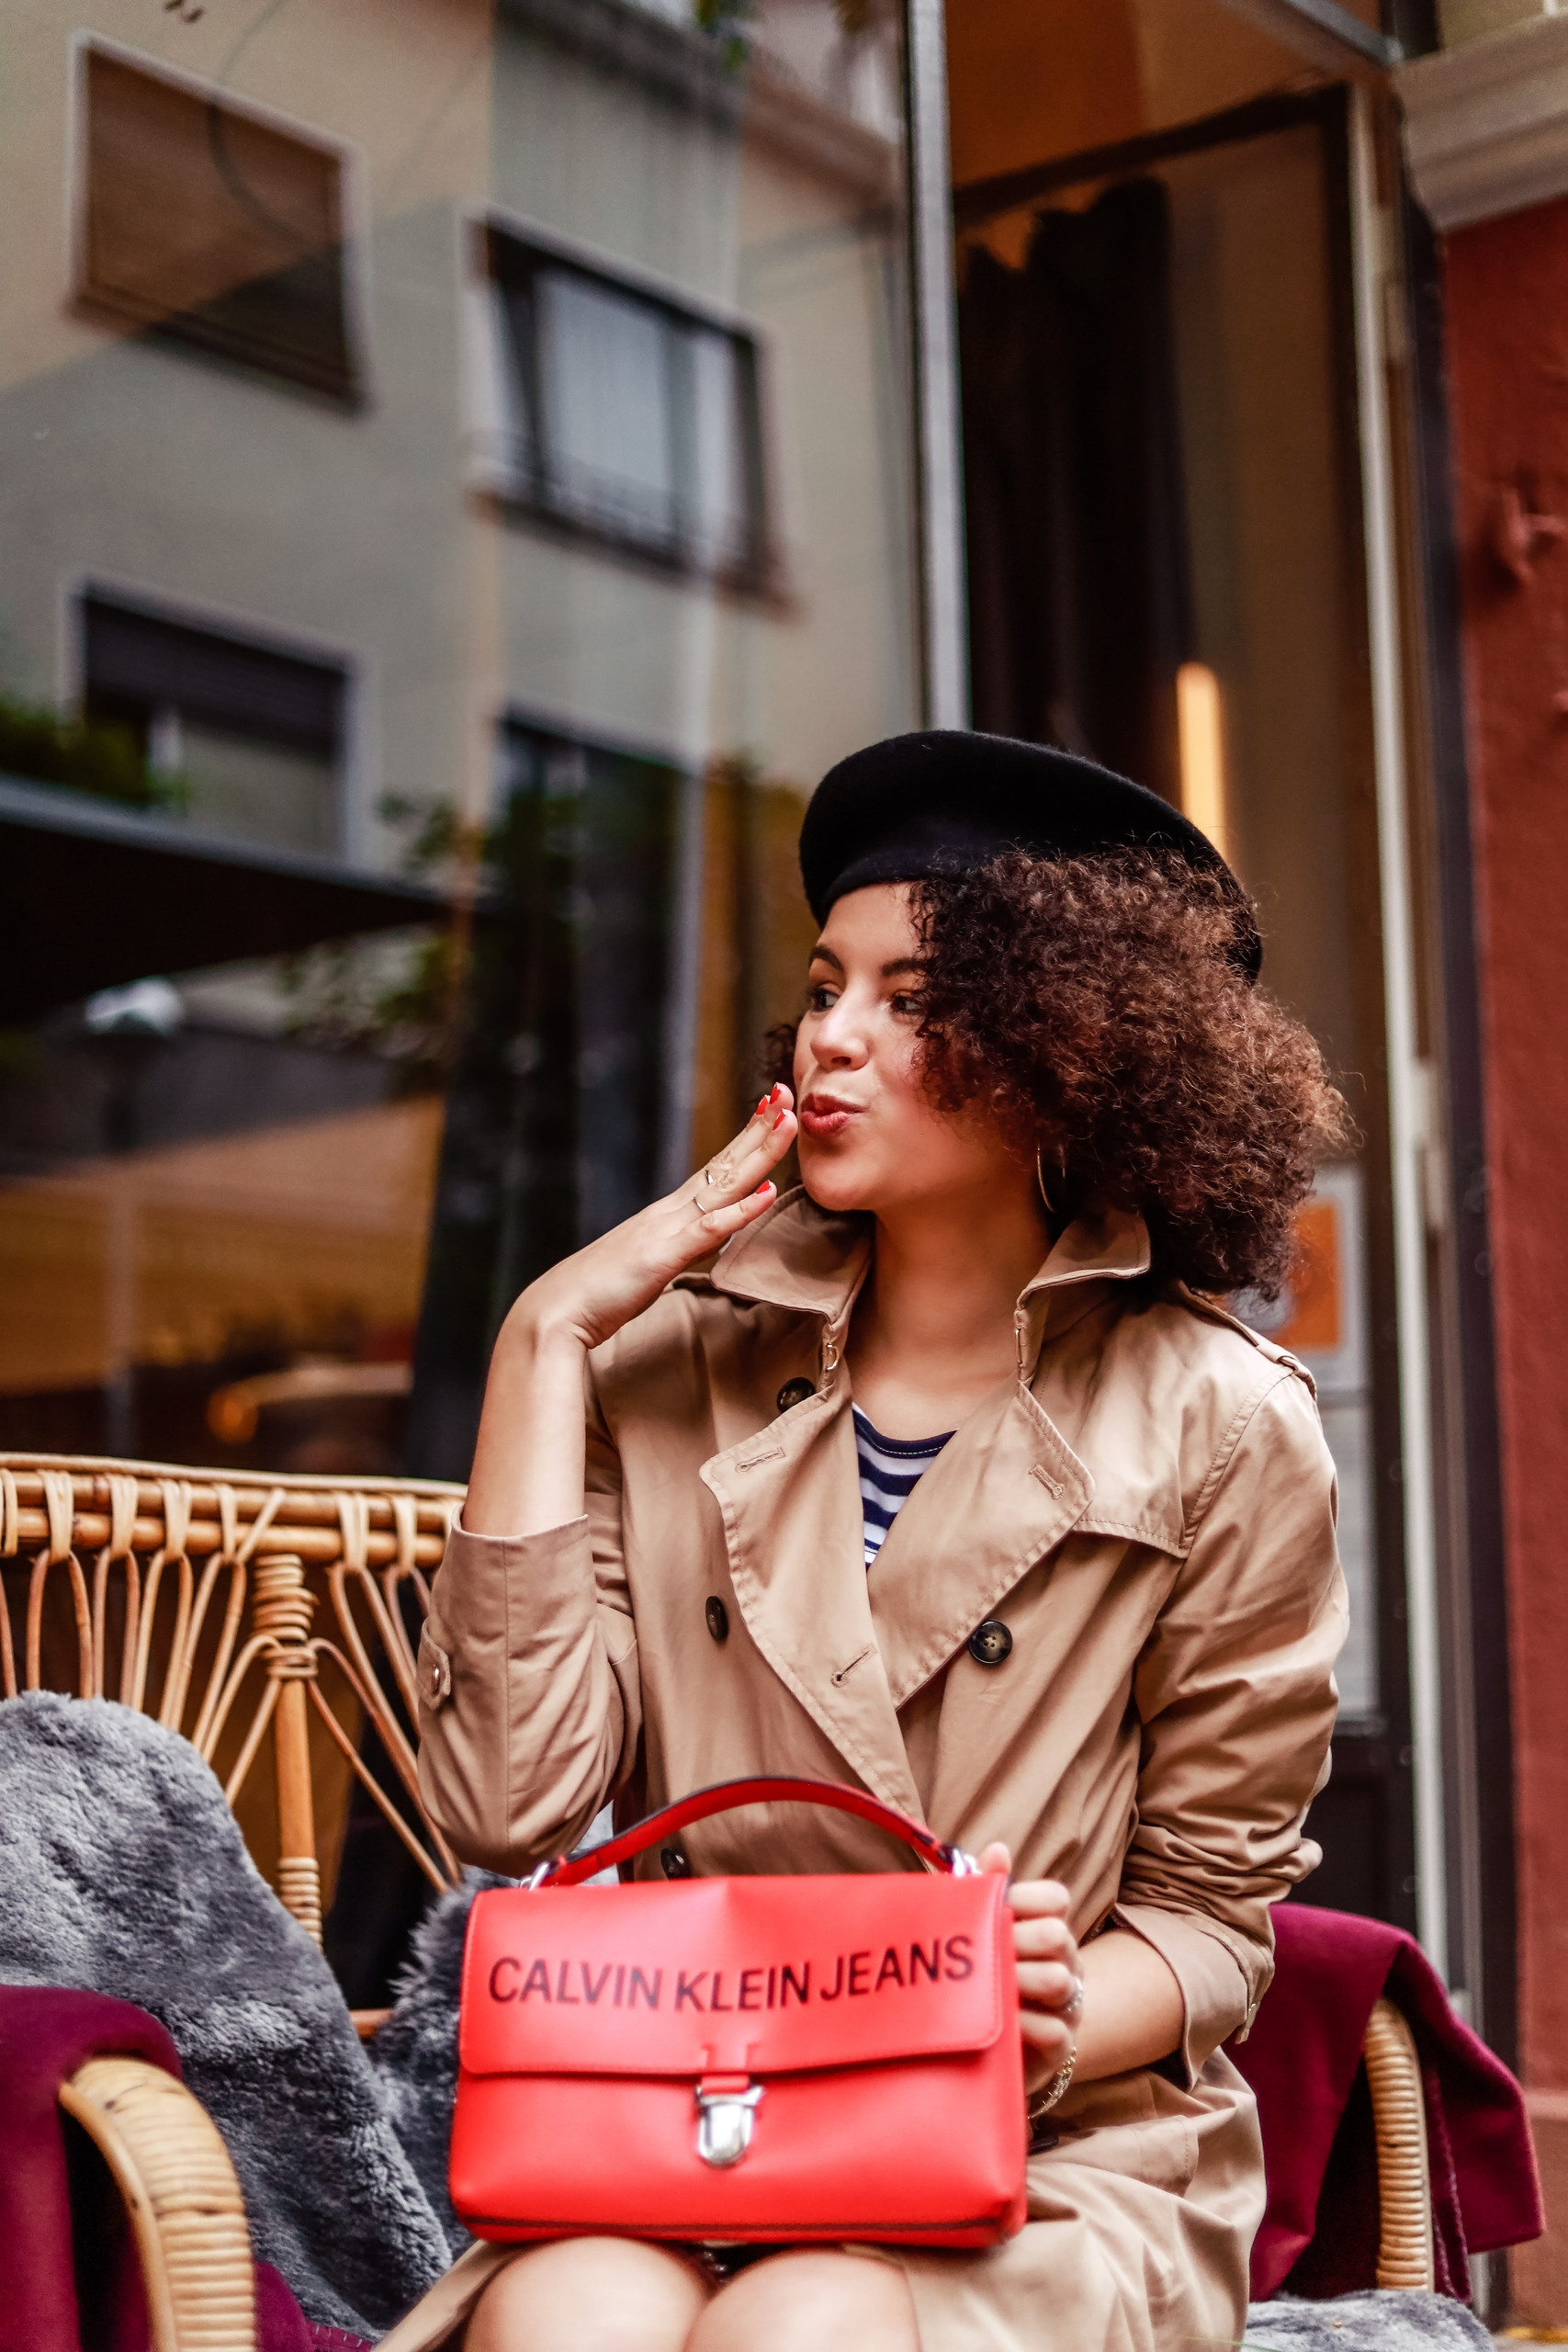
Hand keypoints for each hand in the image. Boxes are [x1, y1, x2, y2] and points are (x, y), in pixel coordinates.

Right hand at [502, 1086, 798, 1358]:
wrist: (553, 1312)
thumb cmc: (594, 1295)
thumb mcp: (641, 1268)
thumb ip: (665, 1254)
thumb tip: (683, 1251)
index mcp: (666, 1216)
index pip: (714, 1171)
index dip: (744, 1142)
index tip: (770, 1112)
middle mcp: (669, 1213)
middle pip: (724, 1165)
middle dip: (759, 1129)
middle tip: (787, 1093)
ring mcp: (666, 1230)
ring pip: (724, 1185)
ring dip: (759, 1153)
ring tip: (788, 1122)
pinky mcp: (662, 1257)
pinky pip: (709, 1230)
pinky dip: (740, 1211)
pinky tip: (767, 1193)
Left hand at [979, 1843, 1081, 2075]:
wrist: (990, 2048)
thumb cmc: (985, 1981)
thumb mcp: (981, 1934)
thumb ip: (988, 1891)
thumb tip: (998, 1849)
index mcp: (1049, 1929)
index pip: (1056, 1898)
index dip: (1026, 1897)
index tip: (997, 1909)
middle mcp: (1067, 1962)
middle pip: (1056, 1934)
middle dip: (1016, 1940)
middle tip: (987, 1952)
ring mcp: (1068, 2004)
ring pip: (1058, 1980)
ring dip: (1018, 1982)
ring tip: (991, 1989)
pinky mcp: (1062, 2045)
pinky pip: (1054, 2030)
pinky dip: (1024, 2025)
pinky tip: (1002, 2025)